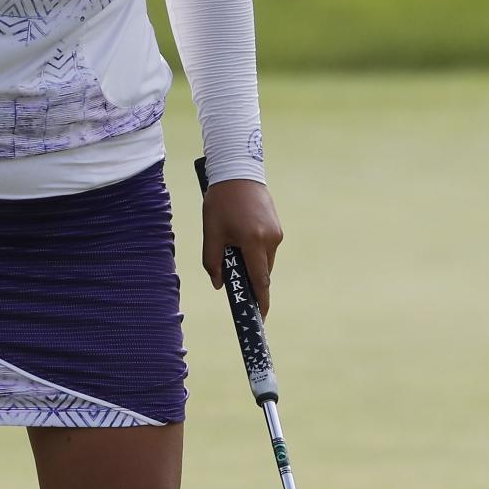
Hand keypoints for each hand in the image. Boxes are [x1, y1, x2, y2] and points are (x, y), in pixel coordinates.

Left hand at [202, 179, 282, 318]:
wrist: (237, 171)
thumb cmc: (221, 201)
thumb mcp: (211, 231)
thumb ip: (213, 261)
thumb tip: (220, 285)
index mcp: (253, 241)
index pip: (260, 280)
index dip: (260, 301)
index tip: (259, 318)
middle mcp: (270, 239)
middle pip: (262, 271)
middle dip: (250, 278)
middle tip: (233, 276)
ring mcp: (276, 232)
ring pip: (265, 259)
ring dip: (251, 261)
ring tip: (231, 245)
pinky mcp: (277, 225)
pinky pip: (267, 246)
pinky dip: (255, 249)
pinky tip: (240, 235)